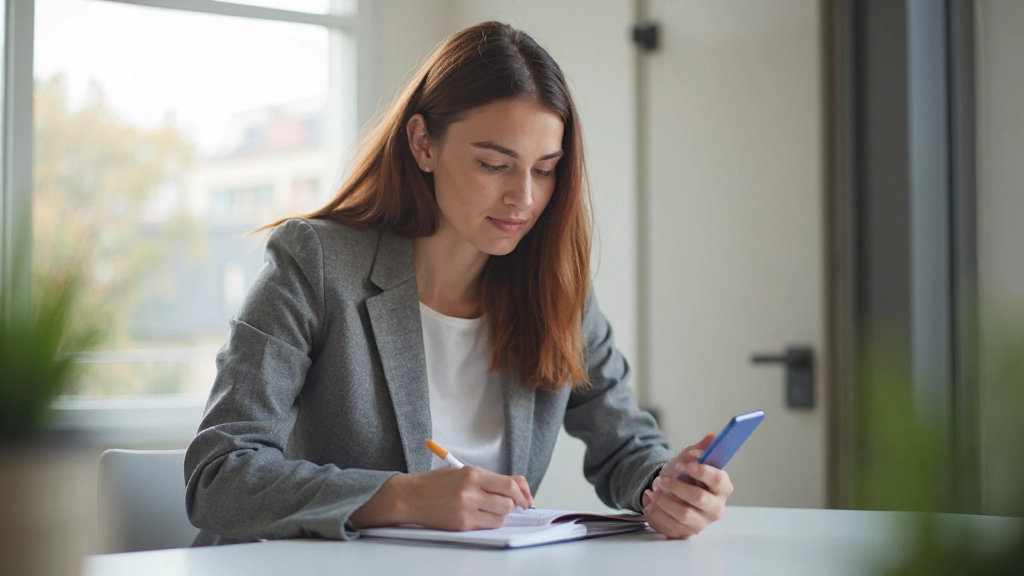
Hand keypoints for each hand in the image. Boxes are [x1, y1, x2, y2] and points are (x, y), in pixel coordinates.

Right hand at [350, 466, 532, 530]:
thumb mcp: (462, 472)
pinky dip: (488, 522)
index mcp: (472, 474)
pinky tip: (479, 514)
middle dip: (513, 504)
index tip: (526, 497)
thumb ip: (489, 479)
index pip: (510, 485)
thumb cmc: (435, 483)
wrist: (409, 497)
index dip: (523, 493)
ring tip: (490, 508)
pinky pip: (486, 526)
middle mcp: (470, 492)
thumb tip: (517, 486)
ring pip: (500, 517)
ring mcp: (466, 510)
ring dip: (501, 514)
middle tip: (511, 504)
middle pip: (508, 503)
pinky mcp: (461, 525)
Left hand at [642, 434, 733, 538]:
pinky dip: (654, 511)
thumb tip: (713, 437)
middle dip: (677, 486)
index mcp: (722, 487)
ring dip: (663, 499)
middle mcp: (715, 507)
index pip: (718, 479)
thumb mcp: (691, 456)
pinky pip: (668, 525)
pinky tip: (649, 500)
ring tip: (654, 488)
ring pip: (682, 513)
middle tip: (662, 478)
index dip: (701, 471)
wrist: (669, 488)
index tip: (683, 464)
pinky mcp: (685, 532)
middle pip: (698, 498)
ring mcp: (701, 522)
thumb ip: (702, 448)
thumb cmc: (685, 473)